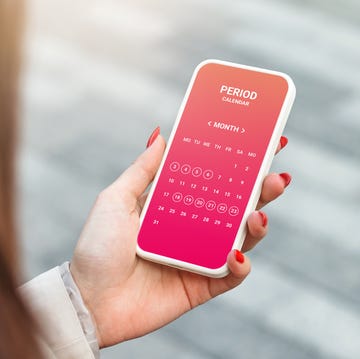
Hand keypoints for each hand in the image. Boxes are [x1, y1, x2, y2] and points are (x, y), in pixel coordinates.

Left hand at [70, 132, 290, 347]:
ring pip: (240, 237)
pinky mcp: (202, 285)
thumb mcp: (116, 200)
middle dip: (260, 190)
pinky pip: (232, 275)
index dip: (236, 163)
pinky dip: (240, 265)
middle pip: (234, 206)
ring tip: (258, 213)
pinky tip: (235, 254)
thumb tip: (160, 135)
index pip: (212, 179)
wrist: (90, 301)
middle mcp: (192, 228)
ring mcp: (199, 256)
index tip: (260, 144)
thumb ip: (142, 170)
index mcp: (175, 205)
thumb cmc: (98, 248)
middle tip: (276, 176)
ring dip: (258, 224)